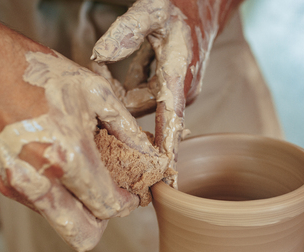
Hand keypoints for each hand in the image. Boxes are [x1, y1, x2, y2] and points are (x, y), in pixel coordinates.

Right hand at [0, 0, 161, 251]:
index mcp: (68, 154)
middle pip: (83, 233)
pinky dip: (58, 195)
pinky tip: (62, 165)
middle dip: (104, 217)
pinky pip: (41, 206)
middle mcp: (40, 178)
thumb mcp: (94, 91)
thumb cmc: (35, 73)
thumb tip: (150, 154)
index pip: (108, 205)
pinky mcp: (3, 183)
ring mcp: (18, 185)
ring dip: (80, 208)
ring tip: (87, 175)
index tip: (132, 193)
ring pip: (61, 223)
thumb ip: (127, 129)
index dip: (127, 203)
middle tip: (111, 193)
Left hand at [90, 0, 241, 184]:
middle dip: (120, 104)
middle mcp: (180, 91)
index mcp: (178, 78)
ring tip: (110, 64)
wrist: (205, 3)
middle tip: (98, 77)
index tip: (166, 182)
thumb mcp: (151, 10)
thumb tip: (98, 56)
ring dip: (123, 90)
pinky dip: (130, 84)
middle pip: (143, 114)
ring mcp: (177, 90)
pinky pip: (145, 94)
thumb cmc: (181, 5)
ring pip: (141, 103)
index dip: (167, 154)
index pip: (170, 124)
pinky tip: (122, 65)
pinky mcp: (173, 86)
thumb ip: (125, 31)